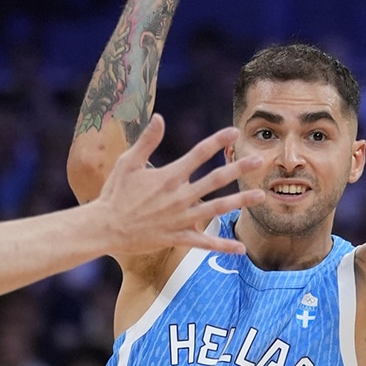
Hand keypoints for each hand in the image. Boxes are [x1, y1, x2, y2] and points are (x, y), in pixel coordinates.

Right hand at [97, 114, 262, 255]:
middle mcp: (179, 196)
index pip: (199, 154)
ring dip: (240, 202)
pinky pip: (204, 242)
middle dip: (239, 168)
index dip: (218, 141)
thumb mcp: (127, 162)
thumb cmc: (115, 193)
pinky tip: (240, 248)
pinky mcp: (177, 237)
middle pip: (216, 180)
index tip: (234, 132)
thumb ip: (147, 140)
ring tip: (260, 196)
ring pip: (216, 208)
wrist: (105, 227)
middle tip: (259, 160)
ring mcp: (180, 218)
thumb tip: (159, 117)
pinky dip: (222, 245)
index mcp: (169, 176)